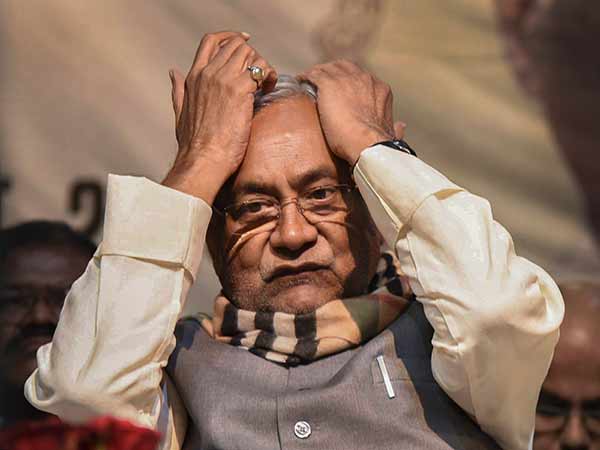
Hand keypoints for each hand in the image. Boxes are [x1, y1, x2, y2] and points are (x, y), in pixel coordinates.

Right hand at [162, 31, 276, 202]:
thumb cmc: (193, 145)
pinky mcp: (240, 91)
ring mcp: (224, 80)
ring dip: (263, 66)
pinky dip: (269, 77)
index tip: (246, 42)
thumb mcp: (180, 113)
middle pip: (237, 45)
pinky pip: (261, 70)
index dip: (231, 37)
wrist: (203, 159)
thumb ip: (178, 90)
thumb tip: (173, 73)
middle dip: (252, 56)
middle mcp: (208, 73)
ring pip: (250, 54)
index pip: (211, 41)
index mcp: (194, 77)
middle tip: (259, 75)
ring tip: (265, 84)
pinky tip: (269, 90)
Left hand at [298, 60, 404, 165]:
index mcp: (380, 89)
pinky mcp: (329, 84)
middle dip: (332, 73)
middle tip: (320, 84)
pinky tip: (299, 82)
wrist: (367, 145)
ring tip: (307, 82)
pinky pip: (314, 75)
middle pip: (344, 67)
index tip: (340, 91)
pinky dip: (306, 77)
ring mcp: (347, 79)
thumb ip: (395, 128)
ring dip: (317, 74)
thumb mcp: (390, 133)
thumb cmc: (377, 144)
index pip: (361, 78)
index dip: (349, 82)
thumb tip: (402, 126)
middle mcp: (365, 79)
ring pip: (328, 69)